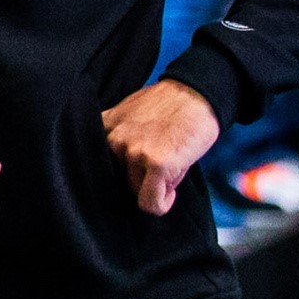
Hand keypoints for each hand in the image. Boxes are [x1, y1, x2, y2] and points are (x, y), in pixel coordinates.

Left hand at [99, 79, 221, 217]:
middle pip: (119, 181)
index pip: (100, 166)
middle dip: (141, 178)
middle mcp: (112, 139)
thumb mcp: (133, 118)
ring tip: (172, 163)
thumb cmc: (170, 109)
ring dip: (154, 185)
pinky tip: (171, 195)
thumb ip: (120, 143)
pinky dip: (161, 204)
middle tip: (163, 161)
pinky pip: (150, 203)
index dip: (122, 172)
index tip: (135, 171)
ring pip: (135, 192)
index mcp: (104, 127)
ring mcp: (132, 150)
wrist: (199, 93)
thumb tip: (121, 181)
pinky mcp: (155, 162)